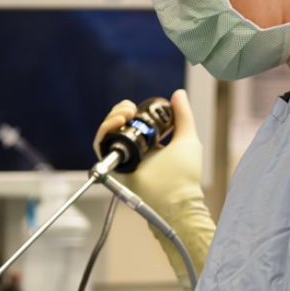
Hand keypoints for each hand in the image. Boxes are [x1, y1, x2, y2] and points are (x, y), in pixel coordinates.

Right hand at [92, 90, 215, 290]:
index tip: (137, 106)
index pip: (133, 122)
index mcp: (150, 144)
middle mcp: (134, 151)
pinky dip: (105, 131)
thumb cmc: (184, 174)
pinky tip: (118, 122)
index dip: (130, 111)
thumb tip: (178, 93)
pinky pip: (102, 145)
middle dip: (120, 111)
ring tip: (125, 114)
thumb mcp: (187, 138)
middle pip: (117, 125)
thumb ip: (183, 115)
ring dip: (112, 118)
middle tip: (130, 109)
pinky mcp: (114, 165)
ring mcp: (123, 158)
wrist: (174, 197)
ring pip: (107, 133)